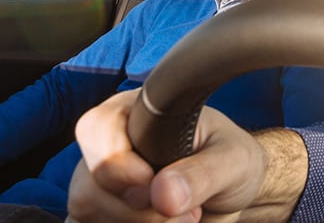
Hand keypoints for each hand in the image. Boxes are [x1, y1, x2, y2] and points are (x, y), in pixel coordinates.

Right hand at [67, 89, 306, 221]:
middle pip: (89, 184)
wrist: (232, 192)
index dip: (119, 163)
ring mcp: (100, 183)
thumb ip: (204, 173)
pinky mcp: (101, 212)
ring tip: (183, 218)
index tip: (155, 186)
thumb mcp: (235, 160)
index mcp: (136, 112)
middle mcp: (109, 144)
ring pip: (88, 212)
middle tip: (189, 212)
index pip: (97, 129)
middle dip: (139, 209)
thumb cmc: (231, 161)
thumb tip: (163, 193)